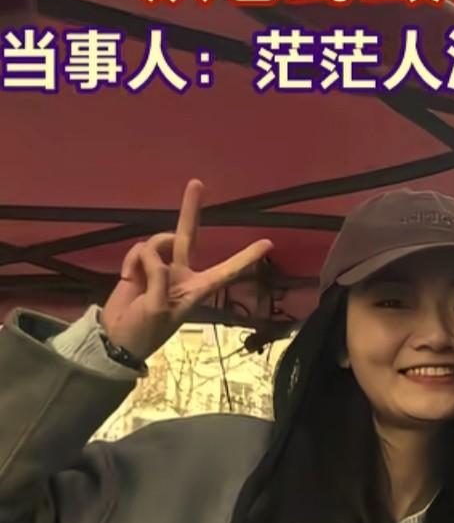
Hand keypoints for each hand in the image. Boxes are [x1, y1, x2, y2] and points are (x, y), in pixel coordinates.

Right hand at [99, 178, 272, 362]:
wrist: (116, 339)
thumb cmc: (144, 331)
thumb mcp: (158, 309)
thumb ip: (160, 277)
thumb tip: (152, 254)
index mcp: (196, 289)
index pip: (226, 271)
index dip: (245, 258)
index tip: (268, 243)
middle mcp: (181, 274)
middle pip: (188, 236)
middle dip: (190, 210)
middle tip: (197, 182)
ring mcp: (160, 268)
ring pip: (158, 242)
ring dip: (147, 253)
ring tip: (138, 276)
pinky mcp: (140, 266)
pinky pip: (139, 250)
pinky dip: (132, 261)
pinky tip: (128, 279)